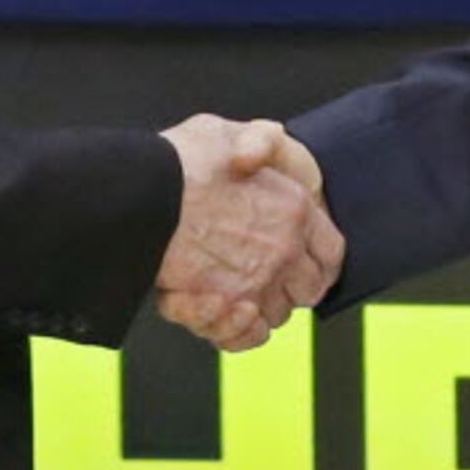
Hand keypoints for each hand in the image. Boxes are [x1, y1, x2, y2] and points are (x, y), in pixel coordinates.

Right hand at [155, 115, 343, 350]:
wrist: (139, 194)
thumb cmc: (179, 161)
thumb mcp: (226, 132)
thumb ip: (256, 141)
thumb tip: (259, 156)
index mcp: (296, 210)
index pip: (331, 252)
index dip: (318, 258)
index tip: (303, 260)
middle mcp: (283, 252)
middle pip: (307, 289)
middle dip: (289, 286)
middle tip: (259, 272)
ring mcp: (254, 284)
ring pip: (273, 315)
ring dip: (255, 307)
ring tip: (226, 288)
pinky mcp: (221, 309)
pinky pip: (244, 337)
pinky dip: (233, 330)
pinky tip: (216, 308)